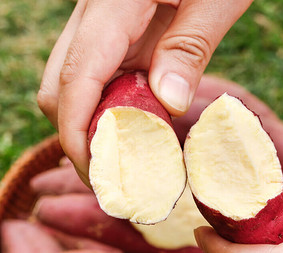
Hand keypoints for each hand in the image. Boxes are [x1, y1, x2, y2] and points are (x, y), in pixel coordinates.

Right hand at [37, 0, 252, 185]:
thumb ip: (188, 48)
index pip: (74, 81)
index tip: (98, 172)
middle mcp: (93, 19)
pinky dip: (108, 112)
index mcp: (112, 6)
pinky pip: (95, 83)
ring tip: (124, 156)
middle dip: (79, 137)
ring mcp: (99, 30)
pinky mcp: (111, 38)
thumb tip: (169, 102)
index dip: (78, 134)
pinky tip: (133, 125)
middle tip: (112, 171)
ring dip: (94, 127)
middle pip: (59, 91)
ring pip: (72, 91)